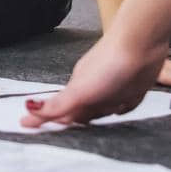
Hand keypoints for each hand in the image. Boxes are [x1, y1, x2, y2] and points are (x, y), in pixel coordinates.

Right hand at [20, 34, 170, 127]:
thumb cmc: (110, 63)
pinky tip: (122, 109)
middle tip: (59, 129)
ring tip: (88, 123)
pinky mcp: (134, 87)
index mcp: (79, 90)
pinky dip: (123, 108)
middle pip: (82, 111)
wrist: (142, 43)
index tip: (29, 124)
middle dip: (72, 120)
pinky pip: (126, 103)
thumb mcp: (80, 89)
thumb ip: (58, 104)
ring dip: (97, 115)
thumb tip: (28, 108)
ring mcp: (115, 88)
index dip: (48, 119)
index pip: (61, 111)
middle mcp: (95, 89)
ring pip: (103, 107)